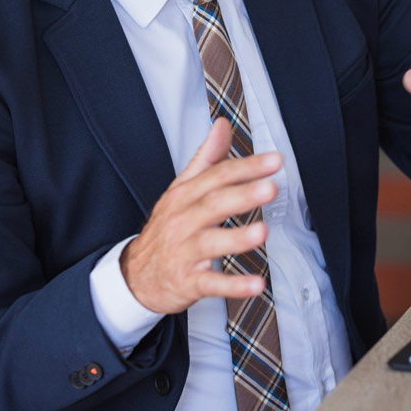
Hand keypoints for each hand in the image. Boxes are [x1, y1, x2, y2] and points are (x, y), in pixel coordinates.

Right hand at [120, 118, 279, 314]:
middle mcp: (182, 221)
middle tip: (270, 188)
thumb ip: (206, 159)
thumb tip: (223, 126)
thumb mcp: (181, 190)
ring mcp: (184, 252)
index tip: (275, 161)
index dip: (246, 168)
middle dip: (242, 195)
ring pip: (210, 243)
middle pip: (212, 204)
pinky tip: (256, 284)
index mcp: (183, 196)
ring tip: (262, 232)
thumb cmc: (167, 229)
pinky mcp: (188, 282)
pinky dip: (233, 285)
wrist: (136, 275)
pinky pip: (211, 283)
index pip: (216, 176)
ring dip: (237, 238)